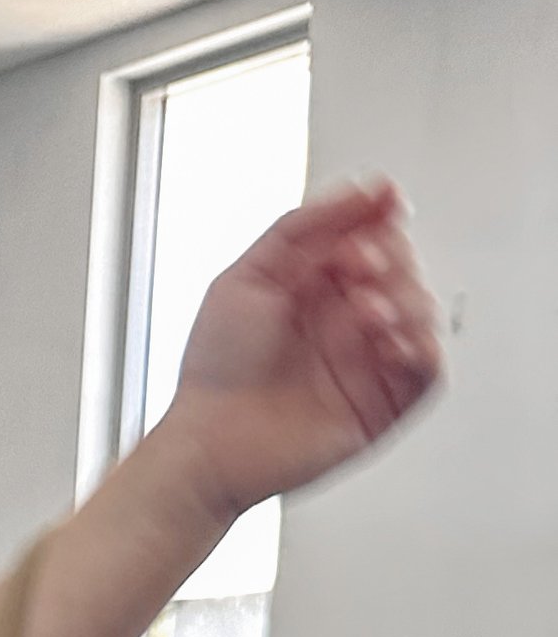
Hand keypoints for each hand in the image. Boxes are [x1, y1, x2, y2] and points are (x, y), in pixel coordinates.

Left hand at [163, 181, 442, 518]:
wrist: (208, 445)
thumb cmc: (214, 372)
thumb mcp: (245, 275)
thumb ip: (302, 225)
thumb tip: (366, 191)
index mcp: (313, 288)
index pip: (370, 237)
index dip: (380, 218)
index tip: (382, 204)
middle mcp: (342, 322)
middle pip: (402, 269)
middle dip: (391, 258)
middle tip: (360, 267)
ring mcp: (364, 364)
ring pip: (421, 316)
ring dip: (407, 301)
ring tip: (368, 311)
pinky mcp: (380, 407)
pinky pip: (428, 374)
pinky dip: (423, 351)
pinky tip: (392, 343)